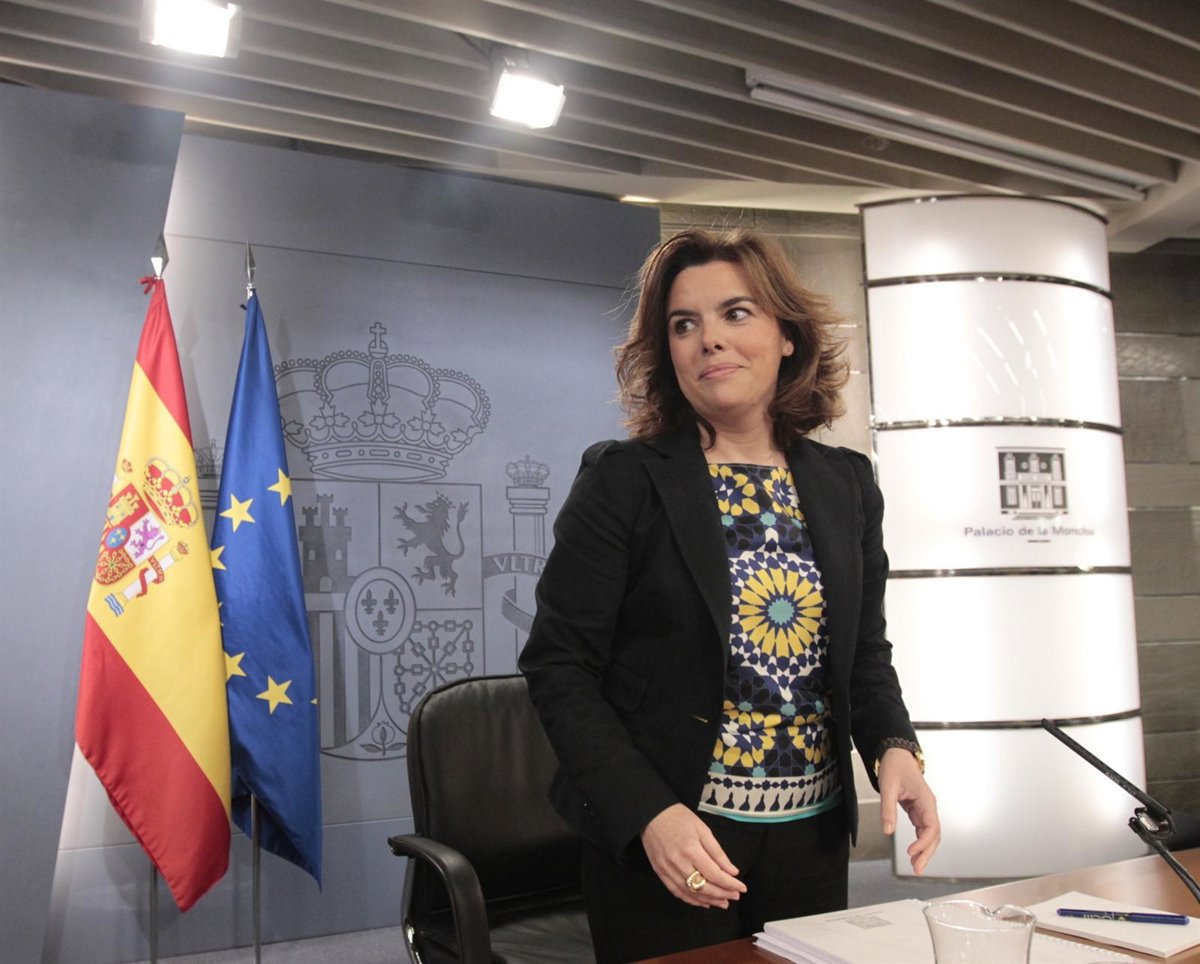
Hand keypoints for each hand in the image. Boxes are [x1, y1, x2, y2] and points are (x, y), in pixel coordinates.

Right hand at [639, 803, 747, 908]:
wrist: (650, 814)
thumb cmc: (679, 817)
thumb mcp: (702, 829)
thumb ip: (717, 852)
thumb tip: (732, 871)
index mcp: (691, 850)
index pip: (714, 874)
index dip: (730, 884)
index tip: (742, 888)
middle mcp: (679, 863)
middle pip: (704, 887)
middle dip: (722, 894)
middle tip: (735, 896)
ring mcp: (667, 870)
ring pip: (691, 893)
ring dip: (709, 900)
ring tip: (723, 903)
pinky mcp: (660, 873)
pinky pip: (677, 892)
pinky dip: (691, 900)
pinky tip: (703, 902)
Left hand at [878, 748, 939, 874]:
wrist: (896, 755)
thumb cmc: (895, 766)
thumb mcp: (888, 787)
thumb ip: (888, 809)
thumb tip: (887, 830)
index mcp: (926, 800)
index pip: (932, 827)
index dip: (923, 842)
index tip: (912, 852)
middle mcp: (928, 806)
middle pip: (934, 835)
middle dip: (927, 853)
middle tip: (917, 869)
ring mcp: (924, 809)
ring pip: (929, 834)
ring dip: (925, 850)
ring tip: (916, 866)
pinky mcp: (918, 811)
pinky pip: (923, 830)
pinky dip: (920, 842)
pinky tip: (914, 853)